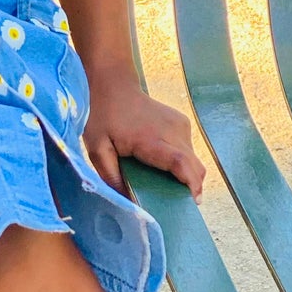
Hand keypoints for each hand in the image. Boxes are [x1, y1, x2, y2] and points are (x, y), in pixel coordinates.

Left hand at [84, 70, 206, 199]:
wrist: (112, 84)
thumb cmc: (102, 116)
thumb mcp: (97, 149)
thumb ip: (111, 178)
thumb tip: (128, 205)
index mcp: (150, 138)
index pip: (180, 163)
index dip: (191, 185)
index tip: (192, 203)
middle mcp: (172, 131)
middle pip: (194, 167)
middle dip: (190, 188)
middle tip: (177, 206)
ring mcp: (180, 125)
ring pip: (194, 161)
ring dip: (185, 176)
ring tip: (166, 186)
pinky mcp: (182, 123)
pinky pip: (188, 151)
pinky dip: (181, 163)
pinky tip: (162, 166)